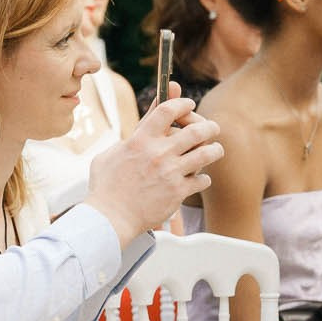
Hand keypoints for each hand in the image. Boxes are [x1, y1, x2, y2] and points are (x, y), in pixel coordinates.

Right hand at [84, 94, 223, 244]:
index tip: (189, 104)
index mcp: (140, 140)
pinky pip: (202, 180)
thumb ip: (132, 134)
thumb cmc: (105, 187)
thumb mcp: (110, 153)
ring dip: (215, 150)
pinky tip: (200, 179)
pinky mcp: (178, 192)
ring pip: (206, 153)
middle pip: (197, 130)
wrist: (110, 217)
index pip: (167, 110)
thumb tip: (147, 119)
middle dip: (209, 126)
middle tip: (212, 128)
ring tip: (215, 150)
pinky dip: (203, 179)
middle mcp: (158, 153)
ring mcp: (170, 172)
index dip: (182, 103)